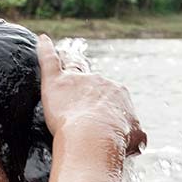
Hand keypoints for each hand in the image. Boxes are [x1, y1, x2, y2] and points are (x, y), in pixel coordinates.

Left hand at [37, 35, 146, 155]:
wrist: (95, 137)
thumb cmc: (115, 142)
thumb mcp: (135, 140)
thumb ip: (135, 136)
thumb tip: (138, 142)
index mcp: (119, 93)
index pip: (110, 96)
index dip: (104, 108)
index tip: (98, 122)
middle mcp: (101, 81)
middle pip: (91, 84)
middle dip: (87, 95)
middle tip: (79, 114)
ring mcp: (79, 80)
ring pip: (72, 69)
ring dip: (69, 69)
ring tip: (63, 72)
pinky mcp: (57, 82)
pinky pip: (49, 59)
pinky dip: (45, 49)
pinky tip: (42, 39)